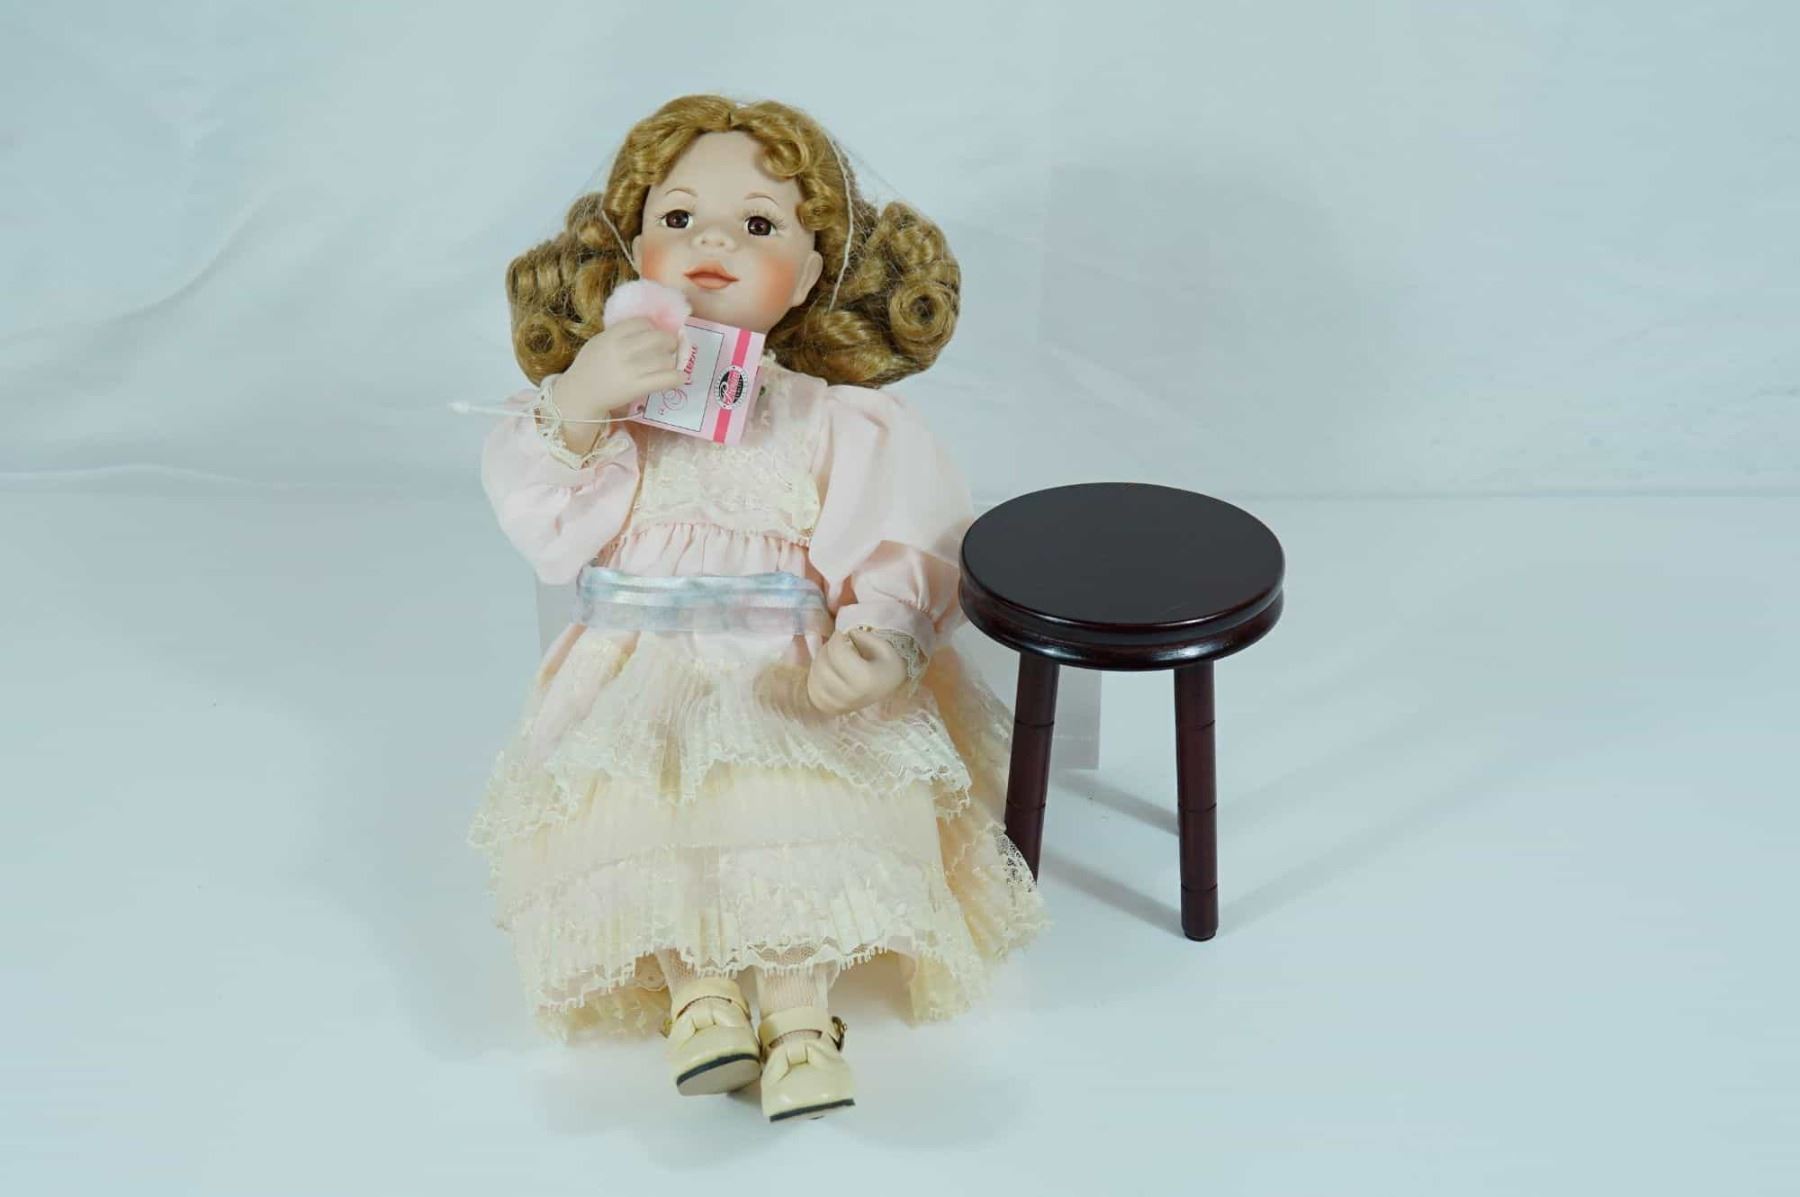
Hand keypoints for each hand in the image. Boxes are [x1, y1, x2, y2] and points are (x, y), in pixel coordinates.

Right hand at [553, 317, 685, 425]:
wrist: (579, 395)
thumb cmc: (589, 368)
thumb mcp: (599, 342)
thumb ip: (619, 334)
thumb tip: (649, 329)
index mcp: (612, 336)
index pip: (643, 322)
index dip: (652, 328)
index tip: (653, 335)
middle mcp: (623, 349)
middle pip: (660, 338)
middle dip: (669, 342)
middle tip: (668, 349)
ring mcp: (631, 369)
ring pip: (666, 359)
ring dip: (672, 361)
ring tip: (668, 366)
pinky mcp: (637, 387)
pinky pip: (667, 379)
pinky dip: (678, 377)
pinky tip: (679, 378)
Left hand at [807, 629, 906, 715]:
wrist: (888, 691)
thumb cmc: (886, 668)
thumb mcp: (884, 648)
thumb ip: (866, 637)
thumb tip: (849, 634)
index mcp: (865, 679)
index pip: (837, 652)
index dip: (836, 638)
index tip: (841, 634)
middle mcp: (851, 695)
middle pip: (823, 665)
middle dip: (826, 649)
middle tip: (836, 645)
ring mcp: (839, 705)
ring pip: (815, 677)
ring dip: (819, 662)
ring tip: (832, 657)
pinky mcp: (830, 709)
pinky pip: (812, 690)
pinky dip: (815, 677)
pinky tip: (827, 671)